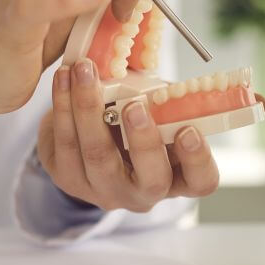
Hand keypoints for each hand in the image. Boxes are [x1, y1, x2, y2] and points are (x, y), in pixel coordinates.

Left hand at [36, 59, 219, 210]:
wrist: (91, 128)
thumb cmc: (136, 117)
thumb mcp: (158, 109)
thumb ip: (165, 102)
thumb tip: (163, 78)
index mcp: (178, 176)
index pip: (201, 181)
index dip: (198, 159)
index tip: (189, 129)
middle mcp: (144, 192)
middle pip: (150, 181)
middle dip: (143, 141)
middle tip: (135, 106)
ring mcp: (105, 191)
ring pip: (98, 158)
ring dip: (90, 109)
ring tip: (86, 72)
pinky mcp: (69, 180)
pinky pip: (65, 145)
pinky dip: (63, 107)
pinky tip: (63, 79)